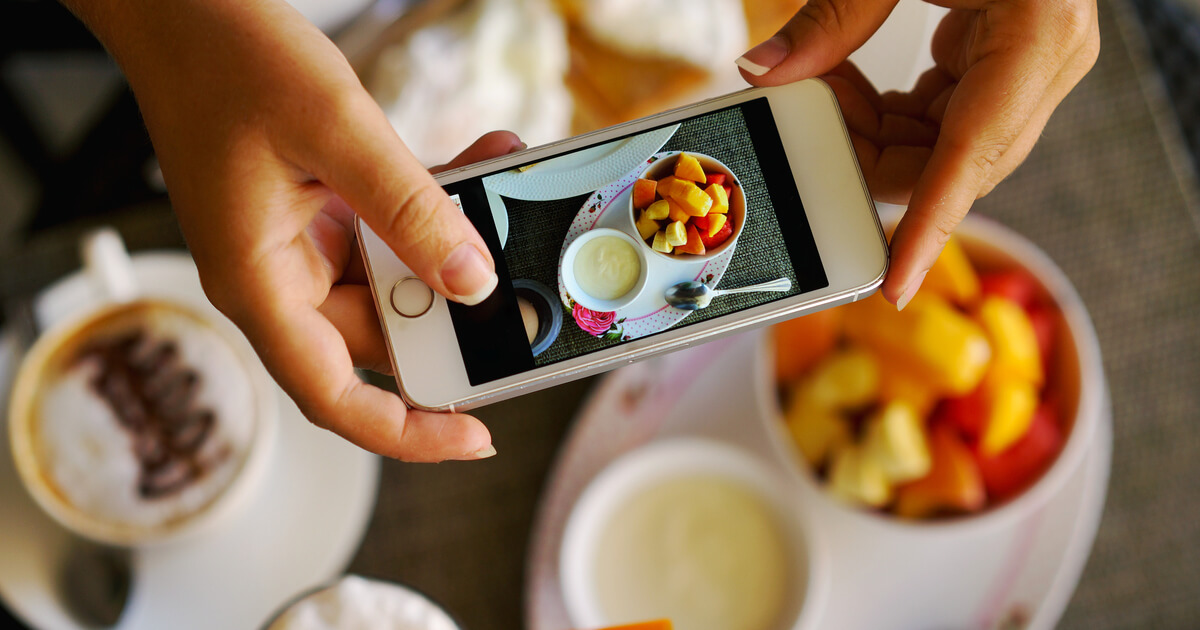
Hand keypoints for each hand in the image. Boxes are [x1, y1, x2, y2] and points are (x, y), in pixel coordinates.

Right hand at [66, 0, 520, 460]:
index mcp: (259, 284)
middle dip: (456, 316)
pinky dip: (435, 208)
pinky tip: (478, 165)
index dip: (407, 432)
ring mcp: (299, 247)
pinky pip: (391, 233)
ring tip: (504, 192)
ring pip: (396, 281)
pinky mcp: (319, 213)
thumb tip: (472, 280)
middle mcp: (278, 278)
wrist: (180, 8)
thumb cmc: (225, 58)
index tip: (474, 437)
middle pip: (381, 339)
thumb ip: (409, 208)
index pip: (333, 396)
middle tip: (521, 296)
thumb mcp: (335, 130)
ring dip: (454, 245)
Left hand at [736, 0, 1098, 307]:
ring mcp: (1030, 73)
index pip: (971, 156)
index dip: (927, 227)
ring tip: (824, 88)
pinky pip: (941, 121)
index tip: (892, 282)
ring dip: (872, 134)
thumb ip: (830, 20)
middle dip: (866, 157)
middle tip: (806, 121)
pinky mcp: (1007, 70)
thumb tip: (762, 72)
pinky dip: (889, 114)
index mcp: (1036, 37)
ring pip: (940, 149)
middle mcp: (1043, 68)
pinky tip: (851, 84)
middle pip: (947, 162)